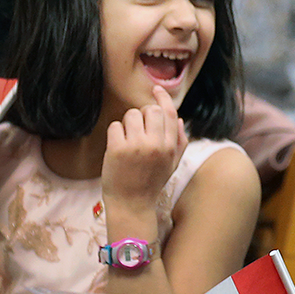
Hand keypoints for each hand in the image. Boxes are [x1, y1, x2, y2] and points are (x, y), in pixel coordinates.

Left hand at [102, 85, 187, 216]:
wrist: (132, 204)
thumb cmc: (151, 183)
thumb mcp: (172, 164)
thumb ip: (179, 141)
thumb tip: (179, 119)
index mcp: (169, 146)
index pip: (169, 112)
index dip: (162, 97)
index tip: (156, 89)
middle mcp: (155, 144)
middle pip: (150, 110)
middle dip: (142, 114)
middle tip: (138, 128)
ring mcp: (136, 146)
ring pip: (130, 115)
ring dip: (127, 124)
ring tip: (128, 140)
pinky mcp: (117, 149)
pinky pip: (115, 126)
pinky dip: (115, 134)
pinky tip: (118, 148)